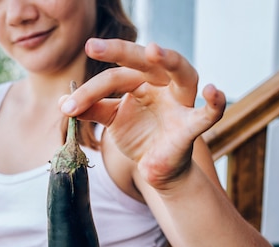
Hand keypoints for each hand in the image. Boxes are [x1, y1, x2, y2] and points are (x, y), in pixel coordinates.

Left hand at [60, 38, 225, 189]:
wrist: (157, 169)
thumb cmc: (139, 136)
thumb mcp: (112, 120)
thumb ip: (92, 109)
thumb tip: (63, 103)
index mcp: (142, 80)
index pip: (115, 77)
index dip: (90, 90)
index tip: (66, 106)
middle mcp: (163, 84)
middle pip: (144, 62)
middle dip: (119, 51)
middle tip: (92, 46)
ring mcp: (180, 102)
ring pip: (182, 72)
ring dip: (169, 59)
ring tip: (153, 50)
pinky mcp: (191, 126)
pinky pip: (208, 114)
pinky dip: (215, 103)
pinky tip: (213, 91)